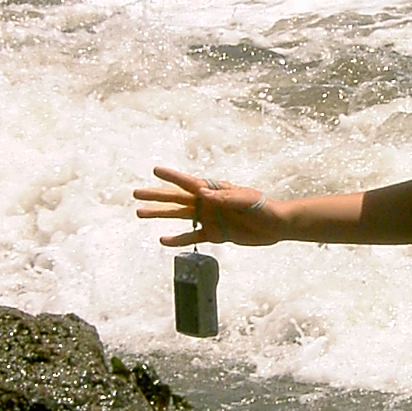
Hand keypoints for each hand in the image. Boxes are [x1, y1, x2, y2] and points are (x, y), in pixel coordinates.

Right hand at [132, 165, 285, 247]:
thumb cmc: (261, 206)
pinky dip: (178, 239)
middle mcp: (206, 202)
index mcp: (213, 189)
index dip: (172, 176)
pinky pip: (191, 236)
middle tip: (136, 193)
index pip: (188, 182)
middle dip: (156, 195)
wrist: (274, 225)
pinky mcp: (213, 234)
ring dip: (159, 215)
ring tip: (140, 213)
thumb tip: (202, 193)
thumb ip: (224, 197)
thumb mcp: (245, 199)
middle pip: (176, 198)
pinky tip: (163, 240)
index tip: (155, 170)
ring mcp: (208, 218)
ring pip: (179, 216)